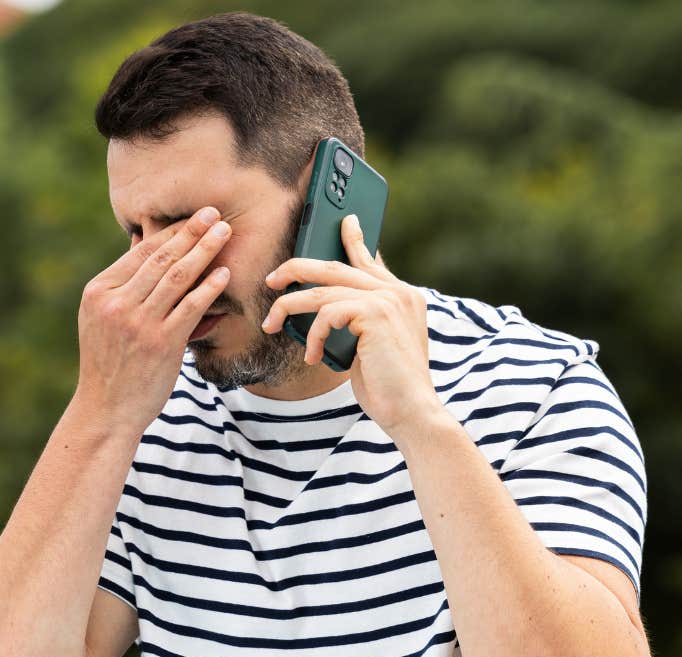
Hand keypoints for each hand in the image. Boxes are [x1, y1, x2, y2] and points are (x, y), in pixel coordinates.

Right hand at [73, 206, 231, 434]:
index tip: (193, 217)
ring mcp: (138, 322)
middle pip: (161, 259)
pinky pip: (190, 307)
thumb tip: (143, 243)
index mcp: (99, 292)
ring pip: (177, 277)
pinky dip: (209, 288)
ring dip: (204, 251)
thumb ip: (123, 284)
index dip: (171, 232)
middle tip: (214, 213)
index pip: (140, 253)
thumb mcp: (101, 319)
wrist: (106, 409)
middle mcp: (116, 303)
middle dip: (191, 232)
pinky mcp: (161, 343)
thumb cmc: (109, 364)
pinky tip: (224, 273)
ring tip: (224, 233)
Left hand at [261, 213, 443, 436]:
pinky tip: (313, 357)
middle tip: (273, 279)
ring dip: (289, 307)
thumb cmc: (388, 386)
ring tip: (271, 322)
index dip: (355, 239)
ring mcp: (389, 300)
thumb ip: (360, 321)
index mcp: (402, 297)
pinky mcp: (376, 314)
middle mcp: (398, 292)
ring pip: (322, 290)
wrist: (411, 411)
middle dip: (297, 268)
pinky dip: (313, 336)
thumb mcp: (372, 347)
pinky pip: (327, 313)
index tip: (345, 221)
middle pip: (337, 267)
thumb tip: (329, 309)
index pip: (371, 260)